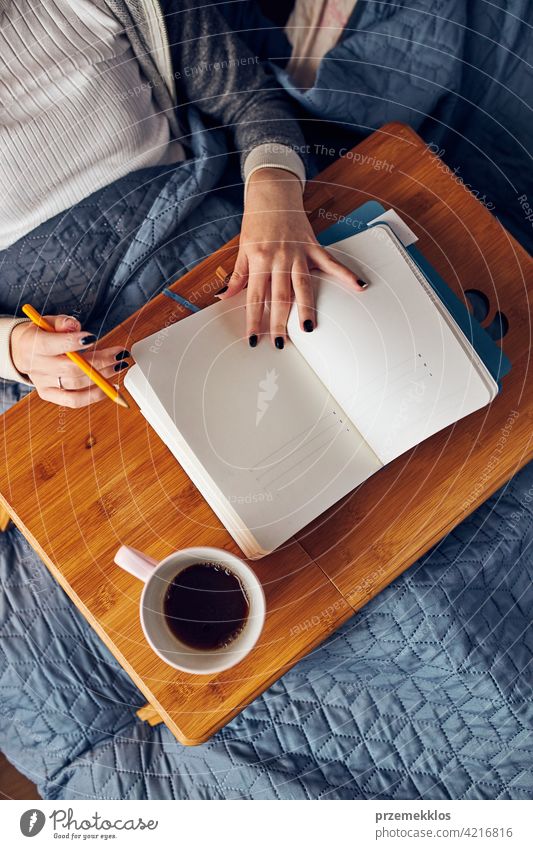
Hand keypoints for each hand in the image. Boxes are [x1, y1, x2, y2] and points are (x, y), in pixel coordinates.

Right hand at [11, 314, 130, 406]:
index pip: (52, 345)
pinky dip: (95, 396)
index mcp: (31, 344)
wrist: (22, 351)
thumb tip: (75, 326)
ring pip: (76, 384)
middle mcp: (35, 366)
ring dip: (103, 376)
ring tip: (119, 365)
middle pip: (71, 368)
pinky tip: (110, 387)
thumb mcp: (48, 321)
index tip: (93, 337)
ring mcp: (42, 383)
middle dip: (100, 361)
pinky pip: (74, 401)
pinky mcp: (49, 395)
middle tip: (119, 354)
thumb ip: (62, 322)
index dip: (73, 342)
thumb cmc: (41, 334)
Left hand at [218, 168, 365, 346]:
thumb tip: (224, 297)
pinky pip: (331, 263)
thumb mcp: (243, 248)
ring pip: (303, 285)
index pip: (255, 297)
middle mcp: (279, 257)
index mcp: (259, 259)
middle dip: (279, 322)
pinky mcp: (314, 246)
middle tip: (281, 343)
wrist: (272, 192)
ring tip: (309, 329)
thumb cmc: (256, 221)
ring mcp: (299, 252)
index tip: (254, 339)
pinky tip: (359, 286)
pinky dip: (346, 274)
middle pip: (280, 296)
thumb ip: (238, 276)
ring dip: (307, 309)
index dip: (254, 320)